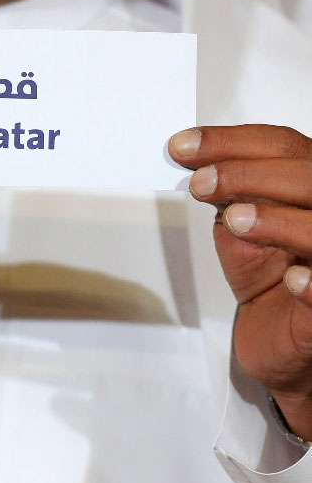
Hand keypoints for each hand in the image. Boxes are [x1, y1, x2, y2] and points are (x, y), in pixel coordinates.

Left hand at [169, 124, 311, 439]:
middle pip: (305, 174)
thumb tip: (194, 156)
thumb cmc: (269, 276)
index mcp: (307, 185)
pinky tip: (291, 278)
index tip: (183, 146)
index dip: (229, 141)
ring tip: (234, 220)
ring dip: (276, 219)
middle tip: (200, 183)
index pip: (280, 144)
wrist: (281, 342)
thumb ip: (227, 193)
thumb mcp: (239, 225)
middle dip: (246, 172)